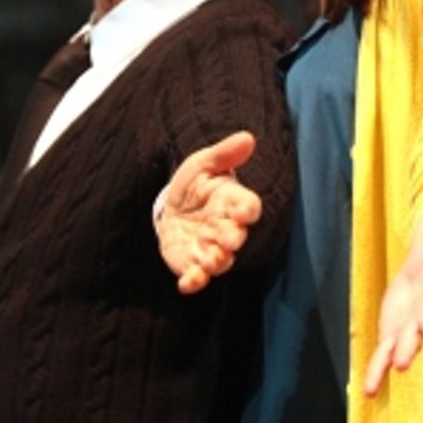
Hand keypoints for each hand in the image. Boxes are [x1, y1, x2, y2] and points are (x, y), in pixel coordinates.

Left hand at [156, 131, 260, 293]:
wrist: (174, 207)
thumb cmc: (195, 184)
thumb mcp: (203, 164)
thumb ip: (223, 154)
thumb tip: (247, 138)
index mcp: (232, 202)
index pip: (248, 205)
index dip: (248, 209)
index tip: (246, 211)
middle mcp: (226, 228)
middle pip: (236, 236)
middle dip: (232, 238)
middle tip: (228, 240)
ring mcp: (210, 248)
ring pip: (220, 260)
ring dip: (215, 262)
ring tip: (208, 261)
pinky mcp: (191, 264)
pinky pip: (197, 276)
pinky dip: (194, 282)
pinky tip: (185, 284)